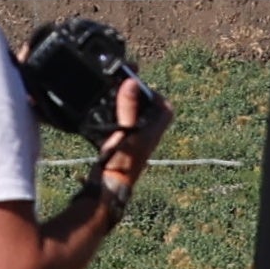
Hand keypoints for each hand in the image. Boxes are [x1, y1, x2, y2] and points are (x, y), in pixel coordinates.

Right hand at [94, 82, 161, 203]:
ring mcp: (134, 141)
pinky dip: (115, 117)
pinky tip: (102, 115)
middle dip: (138, 98)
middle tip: (123, 89)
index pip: (166, 109)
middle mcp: (147, 135)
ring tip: (112, 98)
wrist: (108, 185)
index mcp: (153, 131)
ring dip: (126, 107)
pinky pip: (122, 125)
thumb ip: (129, 107)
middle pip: (150, 112)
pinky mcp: (121, 145)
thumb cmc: (121, 161)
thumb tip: (132, 83)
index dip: (156, 95)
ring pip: (135, 118)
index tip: (140, 86)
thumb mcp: (126, 130)